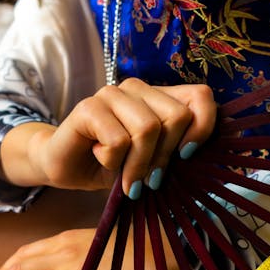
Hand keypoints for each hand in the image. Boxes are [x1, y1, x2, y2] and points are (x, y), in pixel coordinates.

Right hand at [34, 78, 215, 196]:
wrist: (66, 167)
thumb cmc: (113, 165)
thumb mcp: (152, 161)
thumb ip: (176, 151)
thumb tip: (199, 157)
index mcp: (158, 96)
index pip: (201, 96)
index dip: (203, 127)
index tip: (187, 157)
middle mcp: (137, 88)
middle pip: (176, 117)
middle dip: (165, 158)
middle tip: (149, 181)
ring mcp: (111, 94)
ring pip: (148, 128)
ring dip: (138, 165)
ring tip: (127, 180)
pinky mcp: (88, 107)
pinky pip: (118, 140)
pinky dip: (112, 162)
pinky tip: (100, 159)